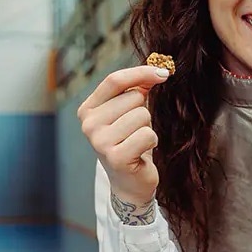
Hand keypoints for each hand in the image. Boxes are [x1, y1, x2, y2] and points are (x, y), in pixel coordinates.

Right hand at [77, 64, 170, 206]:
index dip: (141, 73)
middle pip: (133, 98)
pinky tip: (141, 153)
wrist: (130, 181)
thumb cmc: (131, 143)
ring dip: (147, 128)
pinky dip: (151, 141)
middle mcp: (89, 124)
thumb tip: (158, 70)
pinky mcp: (116, 157)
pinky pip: (147, 134)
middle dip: (143, 112)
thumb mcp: (130, 112)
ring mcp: (100, 142)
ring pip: (142, 115)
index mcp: (88, 110)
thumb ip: (138, 89)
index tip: (163, 73)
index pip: (115, 80)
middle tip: (135, 131)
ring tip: (137, 142)